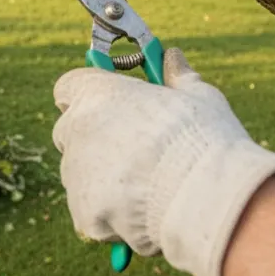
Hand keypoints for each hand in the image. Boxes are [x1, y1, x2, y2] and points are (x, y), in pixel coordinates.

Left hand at [53, 49, 274, 275]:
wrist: (206, 196)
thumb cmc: (203, 138)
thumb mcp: (198, 96)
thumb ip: (177, 77)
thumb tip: (172, 57)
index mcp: (95, 93)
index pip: (68, 87)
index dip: (86, 96)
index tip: (108, 104)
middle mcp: (76, 130)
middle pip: (71, 134)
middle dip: (94, 142)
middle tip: (134, 152)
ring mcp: (76, 175)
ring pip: (81, 178)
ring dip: (104, 183)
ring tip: (151, 188)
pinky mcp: (84, 214)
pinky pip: (92, 215)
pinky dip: (112, 218)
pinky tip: (147, 214)